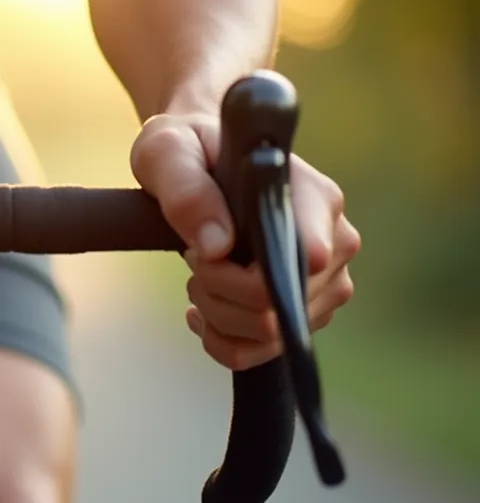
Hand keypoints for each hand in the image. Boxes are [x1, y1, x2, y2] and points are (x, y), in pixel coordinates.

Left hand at [132, 112, 360, 370]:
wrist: (202, 158)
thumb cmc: (188, 147)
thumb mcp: (167, 151)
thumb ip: (186, 189)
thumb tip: (216, 247)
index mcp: (316, 198)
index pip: (304, 262)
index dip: (239, 275)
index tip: (202, 249)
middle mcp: (336, 242)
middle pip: (277, 309)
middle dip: (218, 295)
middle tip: (193, 258)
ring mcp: (328, 281)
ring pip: (270, 337)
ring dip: (218, 316)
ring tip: (200, 275)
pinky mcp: (310, 309)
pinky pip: (264, 354)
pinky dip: (224, 341)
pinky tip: (204, 309)